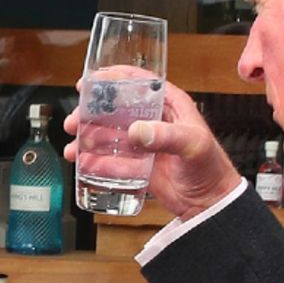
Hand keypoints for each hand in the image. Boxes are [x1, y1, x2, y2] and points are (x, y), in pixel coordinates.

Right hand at [63, 80, 241, 219]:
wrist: (211, 203)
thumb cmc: (210, 168)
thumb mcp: (192, 145)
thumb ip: (166, 136)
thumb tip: (136, 131)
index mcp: (170, 107)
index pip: (140, 83)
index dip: (114, 78)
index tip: (91, 80)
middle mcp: (154, 121)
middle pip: (116, 109)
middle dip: (91, 113)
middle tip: (74, 120)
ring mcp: (144, 144)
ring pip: (110, 135)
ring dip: (88, 138)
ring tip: (73, 146)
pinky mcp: (138, 166)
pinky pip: (112, 161)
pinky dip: (95, 161)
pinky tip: (82, 163)